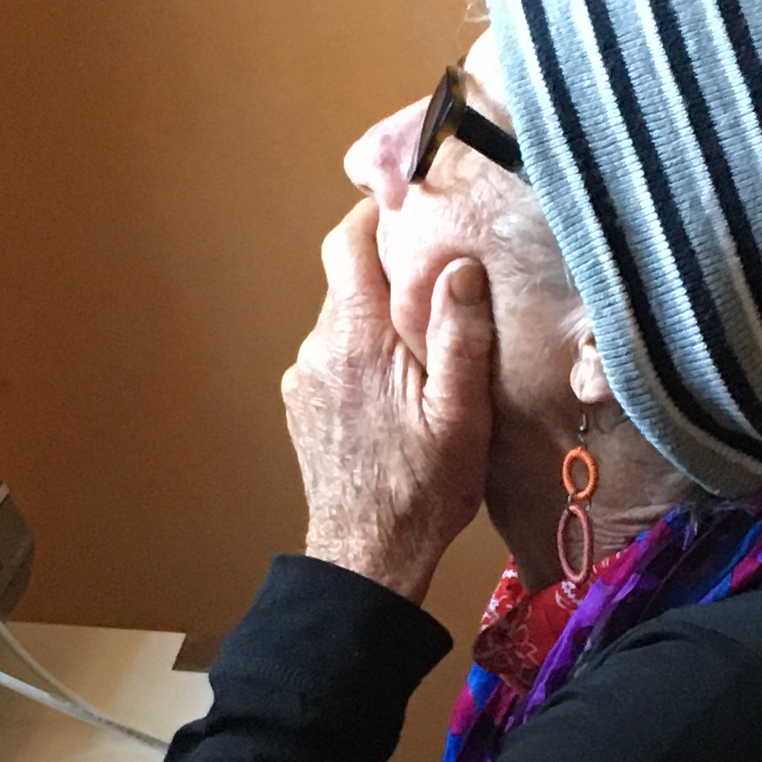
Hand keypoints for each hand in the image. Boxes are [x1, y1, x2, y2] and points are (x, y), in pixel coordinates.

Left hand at [283, 202, 493, 603]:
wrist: (367, 555)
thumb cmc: (423, 490)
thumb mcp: (461, 414)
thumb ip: (459, 336)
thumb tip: (460, 267)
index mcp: (357, 340)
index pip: (347, 244)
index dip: (373, 215)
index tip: (406, 206)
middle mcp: (318, 348)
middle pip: (348, 282)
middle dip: (390, 276)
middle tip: (439, 287)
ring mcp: (303, 378)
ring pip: (342, 322)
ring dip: (378, 323)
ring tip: (423, 351)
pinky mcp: (301, 404)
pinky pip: (333, 357)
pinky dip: (363, 356)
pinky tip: (396, 390)